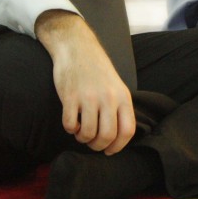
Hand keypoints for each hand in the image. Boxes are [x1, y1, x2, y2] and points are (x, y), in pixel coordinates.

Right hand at [36, 11, 135, 154]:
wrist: (77, 47)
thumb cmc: (96, 69)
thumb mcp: (116, 85)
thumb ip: (119, 107)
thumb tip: (118, 137)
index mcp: (122, 96)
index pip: (127, 131)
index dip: (118, 146)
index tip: (109, 150)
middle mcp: (108, 97)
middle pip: (107, 136)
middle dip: (98, 146)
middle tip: (92, 142)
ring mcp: (88, 97)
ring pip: (88, 134)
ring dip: (82, 138)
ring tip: (81, 131)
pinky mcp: (70, 97)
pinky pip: (70, 125)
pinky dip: (70, 129)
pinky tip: (72, 121)